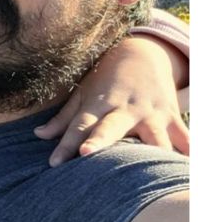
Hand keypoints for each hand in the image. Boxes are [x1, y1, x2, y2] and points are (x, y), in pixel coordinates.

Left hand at [36, 35, 189, 165]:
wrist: (142, 53)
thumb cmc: (105, 80)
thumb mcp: (82, 94)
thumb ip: (63, 119)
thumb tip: (38, 135)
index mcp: (98, 104)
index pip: (78, 126)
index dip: (66, 144)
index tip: (54, 163)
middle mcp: (123, 109)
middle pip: (109, 127)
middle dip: (100, 140)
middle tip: (87, 154)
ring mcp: (150, 112)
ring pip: (152, 136)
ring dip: (151, 150)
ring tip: (148, 169)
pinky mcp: (171, 115)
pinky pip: (182, 135)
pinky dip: (187, 148)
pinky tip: (186, 163)